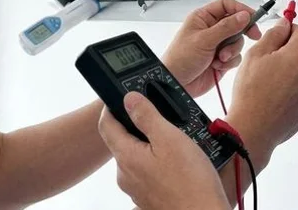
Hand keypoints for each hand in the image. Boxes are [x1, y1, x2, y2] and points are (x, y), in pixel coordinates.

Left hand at [98, 93, 229, 209]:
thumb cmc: (190, 183)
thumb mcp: (170, 138)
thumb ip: (147, 116)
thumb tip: (129, 99)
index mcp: (126, 157)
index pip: (106, 125)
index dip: (112, 108)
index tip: (123, 98)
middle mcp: (126, 176)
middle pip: (123, 142)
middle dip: (137, 128)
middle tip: (160, 120)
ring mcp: (137, 190)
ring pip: (138, 159)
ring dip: (151, 148)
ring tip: (176, 144)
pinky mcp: (149, 200)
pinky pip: (148, 175)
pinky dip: (159, 165)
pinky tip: (177, 165)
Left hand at [162, 0, 260, 96]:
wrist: (177, 84)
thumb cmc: (180, 59)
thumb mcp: (204, 40)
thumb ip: (226, 27)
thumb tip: (243, 16)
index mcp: (203, 18)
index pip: (226, 6)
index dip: (241, 10)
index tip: (252, 17)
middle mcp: (211, 29)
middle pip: (236, 23)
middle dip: (241, 32)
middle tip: (252, 35)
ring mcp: (217, 44)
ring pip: (237, 41)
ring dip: (232, 50)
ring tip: (220, 57)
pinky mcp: (221, 59)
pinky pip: (235, 56)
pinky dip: (229, 62)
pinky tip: (218, 65)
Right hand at [229, 18, 297, 151]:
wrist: (254, 128)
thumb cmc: (251, 94)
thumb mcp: (255, 55)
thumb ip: (273, 35)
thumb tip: (284, 24)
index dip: (291, 31)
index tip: (281, 35)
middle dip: (296, 48)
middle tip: (275, 56)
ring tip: (275, 78)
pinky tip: (280, 92)